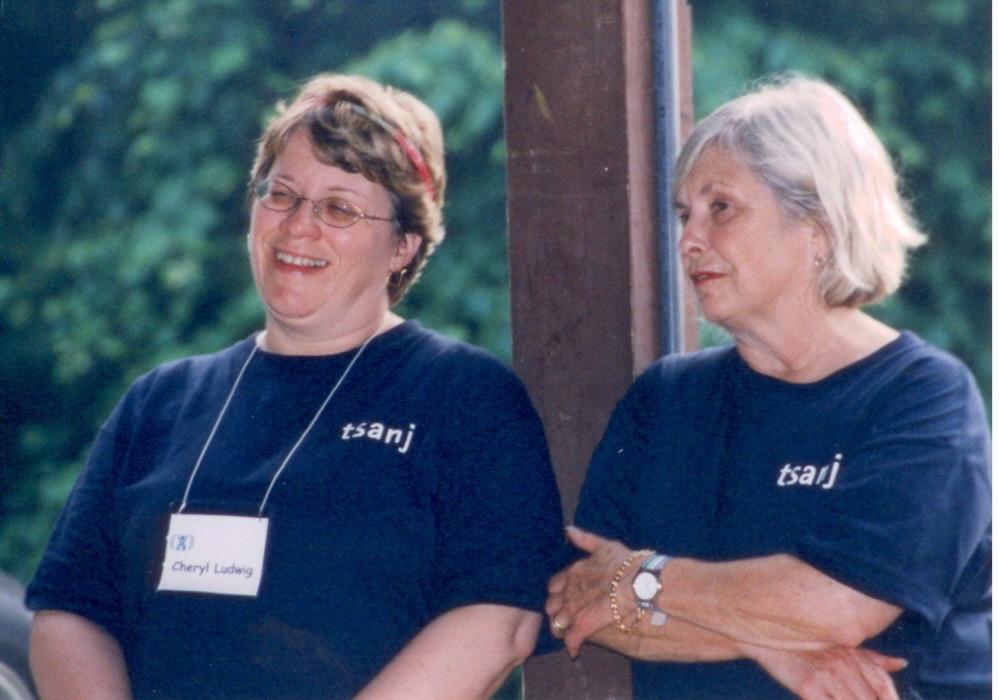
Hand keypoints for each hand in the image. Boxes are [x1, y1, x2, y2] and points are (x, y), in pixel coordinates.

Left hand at [544, 526, 636, 657]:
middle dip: (556, 612)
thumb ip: (584, 539)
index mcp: (574, 571)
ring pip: (558, 622)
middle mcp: (570, 589)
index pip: (555, 585)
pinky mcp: (583, 623)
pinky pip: (571, 639)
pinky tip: (574, 651)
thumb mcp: (604, 545)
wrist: (641, 581)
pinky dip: (572, 646)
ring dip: (561, 629)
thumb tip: (567, 530)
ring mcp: (575, 607)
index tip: (563, 598)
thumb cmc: (626, 562)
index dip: (558, 593)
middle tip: (564, 618)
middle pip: (552, 605)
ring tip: (567, 635)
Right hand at [747, 644, 906, 699]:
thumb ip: (873, 659)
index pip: (882, 684)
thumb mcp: (841, 646)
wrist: (767, 639)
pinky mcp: (808, 687)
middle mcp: (844, 664)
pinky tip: (828, 699)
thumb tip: (902, 664)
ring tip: (842, 699)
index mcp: (855, 655)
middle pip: (869, 699)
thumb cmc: (807, 644)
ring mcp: (826, 676)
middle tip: (855, 699)